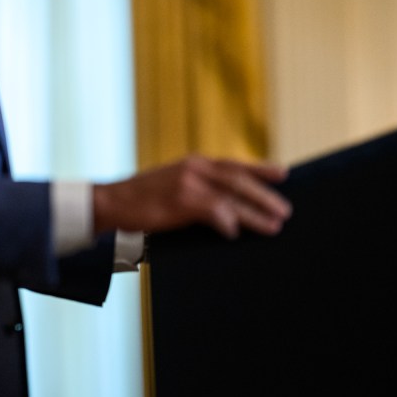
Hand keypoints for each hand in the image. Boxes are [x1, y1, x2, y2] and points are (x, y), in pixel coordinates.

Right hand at [92, 156, 291, 238]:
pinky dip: (225, 221)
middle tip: (285, 211)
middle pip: (238, 180)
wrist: (111, 202)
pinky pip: (213, 210)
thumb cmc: (141, 199)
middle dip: (264, 195)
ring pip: (231, 197)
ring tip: (273, 225)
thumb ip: (197, 188)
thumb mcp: (172, 184)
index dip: (259, 169)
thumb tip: (227, 208)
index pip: (234, 164)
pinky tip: (234, 233)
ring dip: (254, 213)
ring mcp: (187, 183)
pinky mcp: (180, 201)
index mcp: (194, 163)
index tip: (284, 174)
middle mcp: (194, 168)